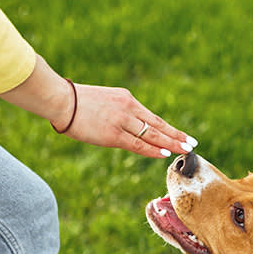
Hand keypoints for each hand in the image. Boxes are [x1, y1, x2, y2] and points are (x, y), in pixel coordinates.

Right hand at [0, 56, 195, 158]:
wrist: (60, 99)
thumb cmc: (75, 103)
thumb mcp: (103, 103)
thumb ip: (117, 114)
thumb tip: (125, 128)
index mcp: (127, 99)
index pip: (152, 117)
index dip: (169, 129)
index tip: (182, 135)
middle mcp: (129, 108)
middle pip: (158, 125)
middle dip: (176, 136)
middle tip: (192, 143)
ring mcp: (122, 121)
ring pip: (152, 134)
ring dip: (171, 143)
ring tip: (186, 149)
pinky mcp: (113, 134)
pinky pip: (138, 143)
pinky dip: (153, 149)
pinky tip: (165, 153)